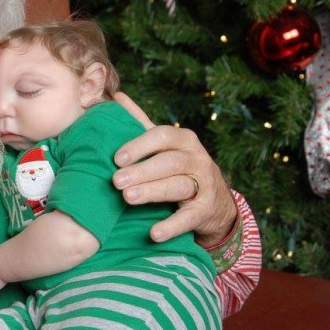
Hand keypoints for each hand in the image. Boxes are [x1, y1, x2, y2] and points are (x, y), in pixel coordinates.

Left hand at [112, 92, 237, 245]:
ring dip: (152, 192)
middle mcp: (197, 158)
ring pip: (178, 186)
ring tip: (128, 198)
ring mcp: (204, 184)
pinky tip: (154, 233)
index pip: (162, 135)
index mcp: (183, 139)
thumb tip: (115, 96)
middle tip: (115, 180)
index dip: (139, 146)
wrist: (213, 200)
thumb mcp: (162, 144)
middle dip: (141, 171)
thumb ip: (139, 121)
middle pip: (169, 162)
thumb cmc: (177, 166)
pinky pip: (189, 218)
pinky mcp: (206, 210)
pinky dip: (172, 226)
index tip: (116, 157)